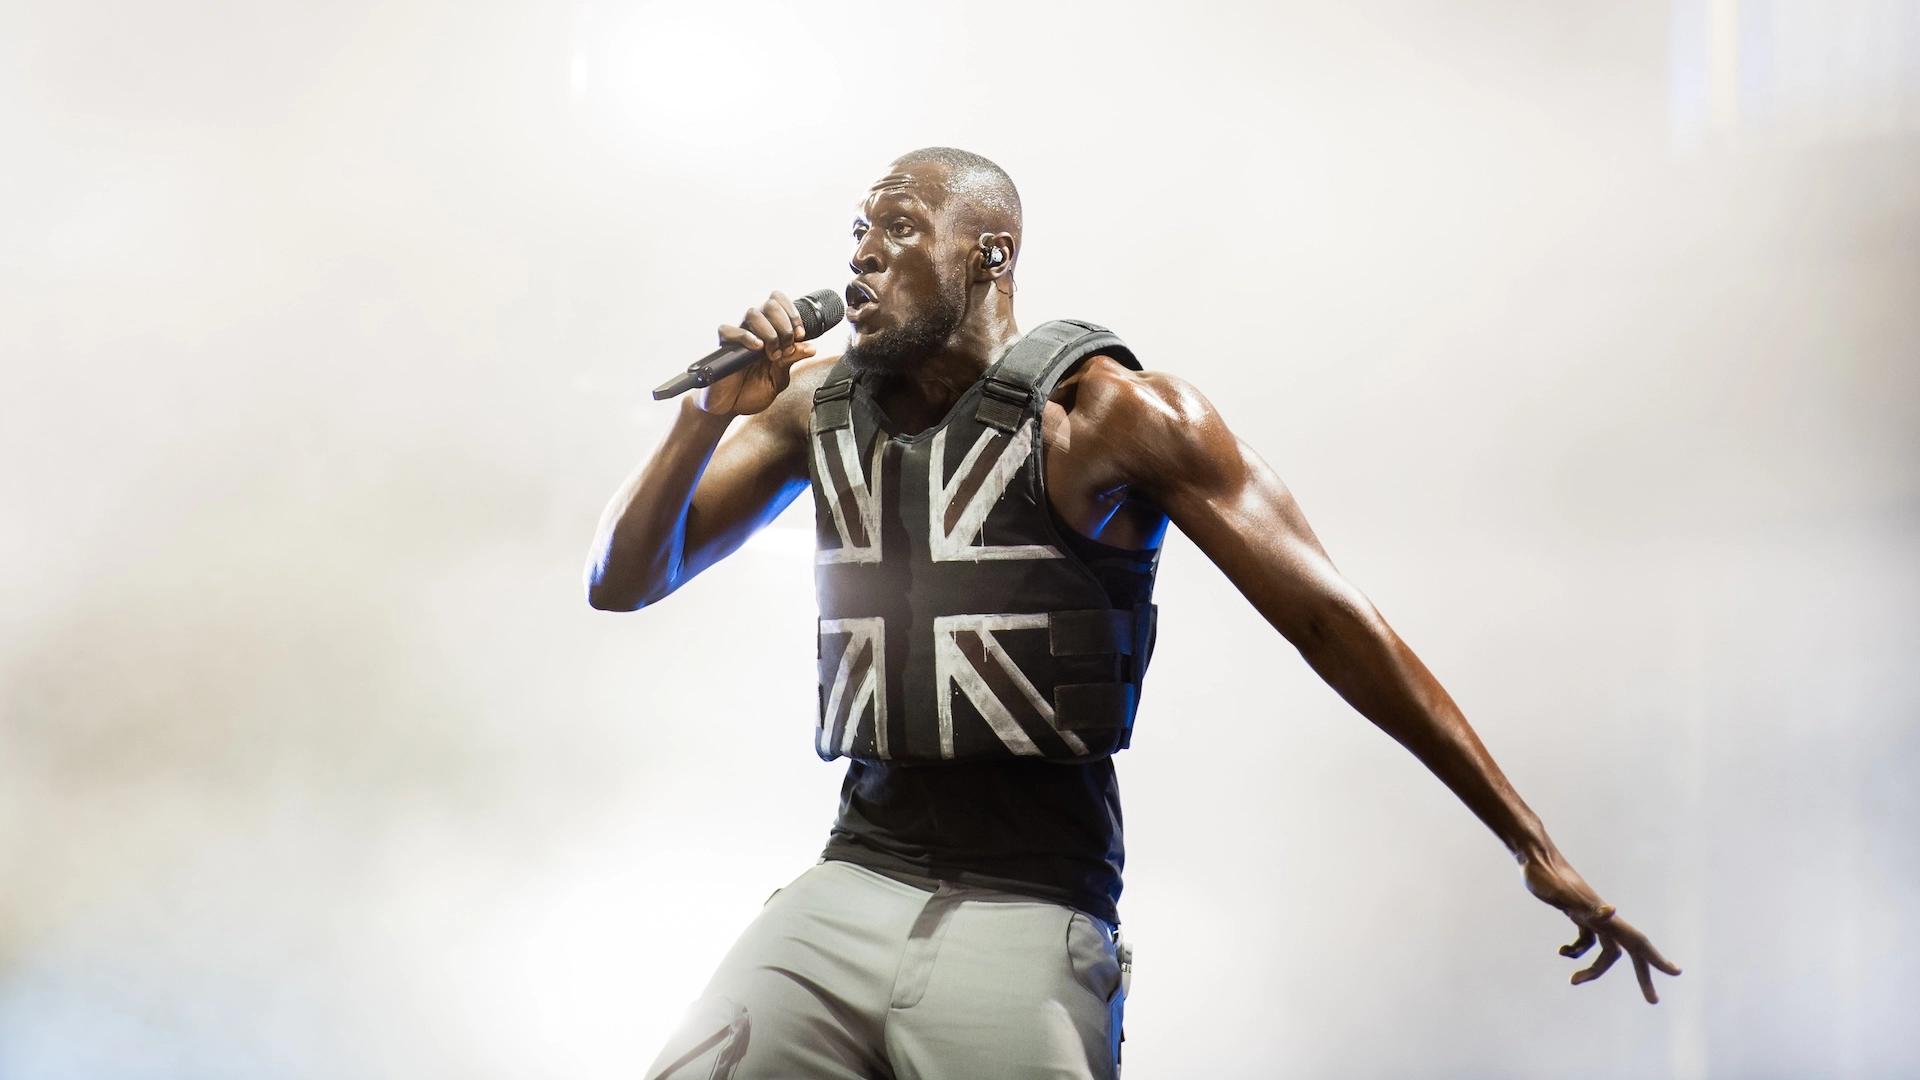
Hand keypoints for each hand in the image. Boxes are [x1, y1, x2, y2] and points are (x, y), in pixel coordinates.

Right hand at [696, 291, 817, 417]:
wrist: (729, 408)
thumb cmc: (750, 392)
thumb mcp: (778, 377)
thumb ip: (792, 360)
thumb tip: (811, 347)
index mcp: (769, 332)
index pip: (779, 303)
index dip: (793, 313)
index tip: (800, 334)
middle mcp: (754, 330)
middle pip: (770, 304)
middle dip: (784, 324)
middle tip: (786, 346)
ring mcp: (738, 337)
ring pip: (753, 313)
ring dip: (769, 332)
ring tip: (772, 354)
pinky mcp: (723, 347)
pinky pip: (730, 330)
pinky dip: (746, 337)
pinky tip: (756, 348)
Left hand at [1523, 851, 1681, 1002]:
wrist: (1535, 857)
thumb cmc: (1548, 877)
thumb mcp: (1564, 895)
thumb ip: (1588, 906)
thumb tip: (1612, 911)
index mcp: (1604, 917)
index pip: (1636, 942)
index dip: (1657, 958)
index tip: (1676, 972)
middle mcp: (1602, 917)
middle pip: (1629, 952)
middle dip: (1642, 976)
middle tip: (1653, 1000)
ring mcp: (1590, 916)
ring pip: (1605, 950)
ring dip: (1593, 969)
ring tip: (1573, 981)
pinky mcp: (1576, 914)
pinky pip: (1585, 940)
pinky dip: (1576, 951)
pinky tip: (1561, 951)